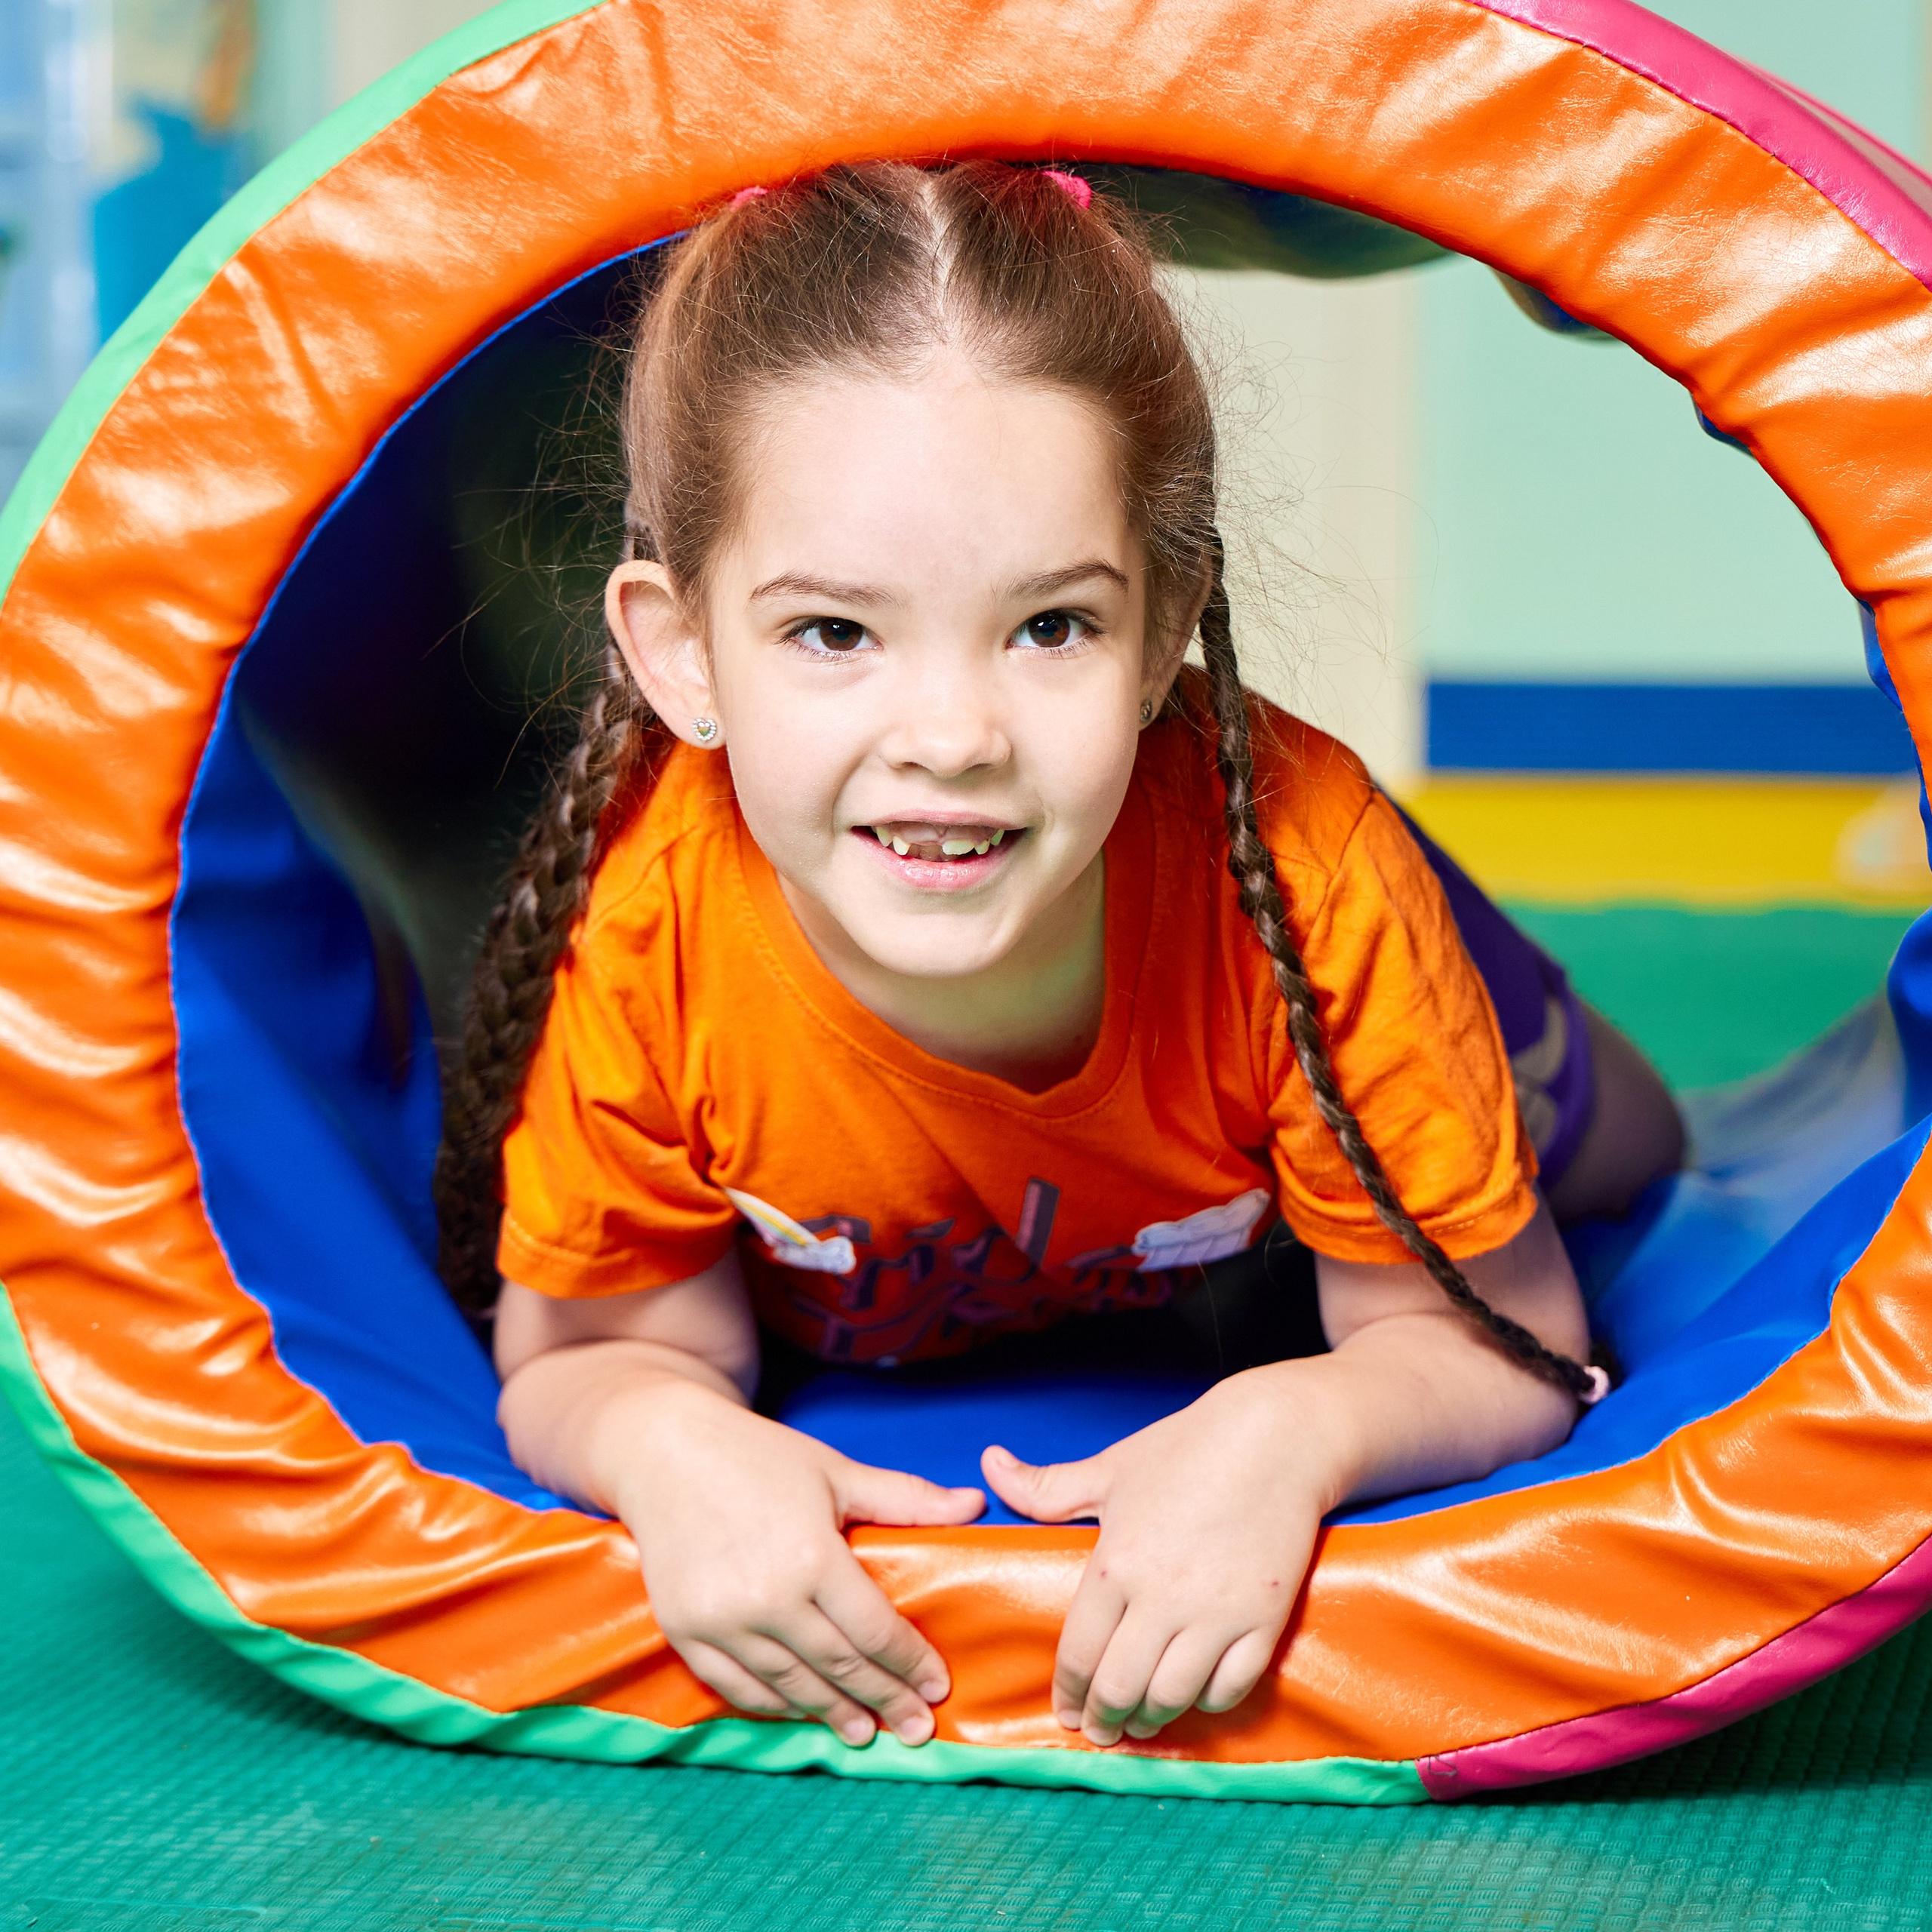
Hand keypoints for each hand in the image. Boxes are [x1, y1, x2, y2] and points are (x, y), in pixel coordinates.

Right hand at [608, 1380, 984, 1745]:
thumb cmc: (758, 1456)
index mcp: (811, 1556)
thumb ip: (906, 1498)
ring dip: (832, 1714)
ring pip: (790, 1687)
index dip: (910, 1664)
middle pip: (839, 1667)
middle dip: (884, 1701)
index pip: (875, 1630)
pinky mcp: (685, 1632)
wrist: (664, 1451)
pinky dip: (774, 1706)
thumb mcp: (836, 1471)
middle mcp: (767, 1598)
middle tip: (917, 1730)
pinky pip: (737, 1687)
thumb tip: (974, 1504)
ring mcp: (721, 1621)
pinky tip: (800, 1713)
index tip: (937, 1687)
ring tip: (864, 1732)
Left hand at [982, 1370, 1328, 1745]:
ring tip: (1140, 1723)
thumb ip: (1045, 1486)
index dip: (1067, 1692)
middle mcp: (1162, 1598)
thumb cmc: (1187, 1448)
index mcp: (1115, 1564)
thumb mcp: (1109, 1467)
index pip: (1078, 1653)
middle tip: (1098, 1731)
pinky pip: (1230, 1687)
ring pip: (1172, 1697)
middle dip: (1103, 1719)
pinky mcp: (1263, 1620)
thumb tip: (989, 1461)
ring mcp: (1216, 1614)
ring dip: (1151, 1719)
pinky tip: (1193, 1699)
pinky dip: (1207, 1703)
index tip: (1064, 1712)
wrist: (1276, 1437)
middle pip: (1120, 1687)